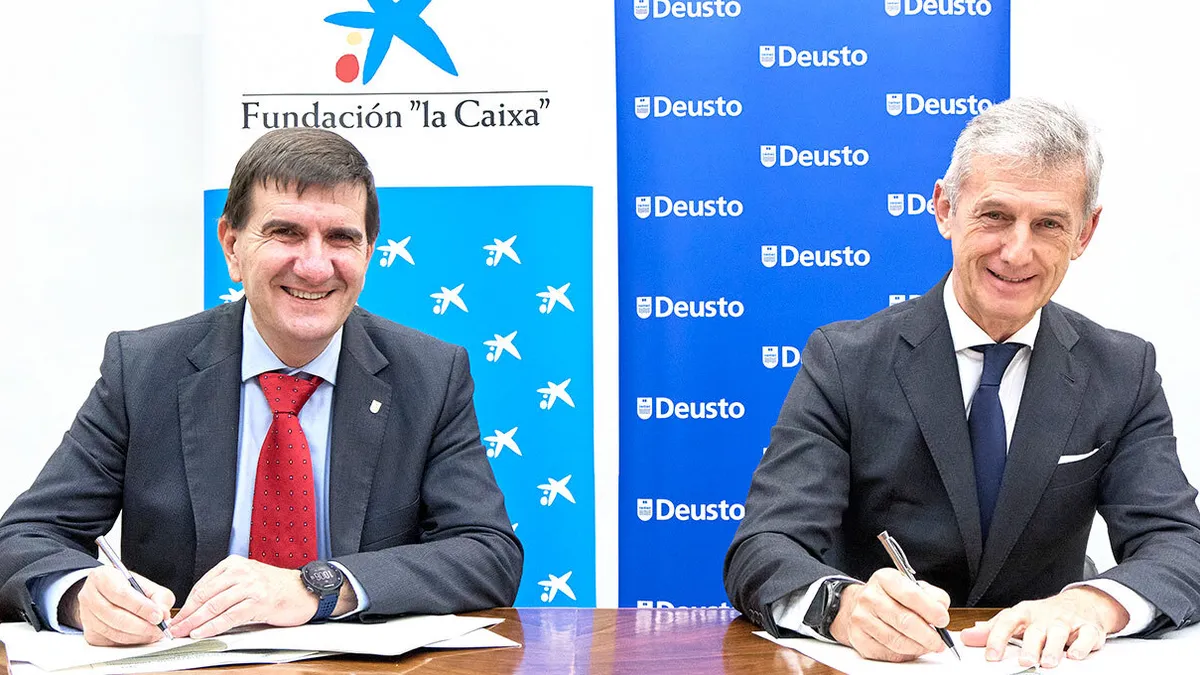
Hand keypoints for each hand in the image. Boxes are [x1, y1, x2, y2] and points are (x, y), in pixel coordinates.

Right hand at [65, 567, 174, 645]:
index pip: (121, 594)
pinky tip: (140, 636)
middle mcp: (89, 595)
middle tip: (158, 628)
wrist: (107, 594)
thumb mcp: (146, 585)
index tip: (158, 616)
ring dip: (136, 635)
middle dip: (141, 625)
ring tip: (153, 633)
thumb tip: (163, 614)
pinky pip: (110, 642)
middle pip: (115, 616)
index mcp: (102, 577)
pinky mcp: (89, 633)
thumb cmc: (127, 588)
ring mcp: (86, 616)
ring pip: (112, 631)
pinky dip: (129, 642)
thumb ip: (159, 597)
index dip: (141, 607)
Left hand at [169, 556, 318, 638]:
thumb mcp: (248, 578)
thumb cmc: (277, 587)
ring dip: (195, 622)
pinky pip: (229, 617)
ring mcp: (250, 586)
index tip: (178, 616)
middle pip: (205, 595)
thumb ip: (226, 587)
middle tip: (174, 627)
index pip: (202, 584)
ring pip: (214, 606)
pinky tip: (202, 632)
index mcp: (234, 564)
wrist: (305, 591)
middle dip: (186, 614)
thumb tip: (200, 606)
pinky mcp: (258, 602)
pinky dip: (212, 626)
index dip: (187, 603)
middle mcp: (241, 572)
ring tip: (183, 632)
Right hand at [828, 568, 951, 661]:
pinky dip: (904, 655)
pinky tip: (910, 649)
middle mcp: (869, 597)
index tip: (943, 620)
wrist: (862, 605)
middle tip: (939, 642)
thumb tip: (941, 610)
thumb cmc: (893, 597)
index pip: (911, 595)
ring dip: (918, 648)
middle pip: (904, 621)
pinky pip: (887, 653)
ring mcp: (861, 618)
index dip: (931, 610)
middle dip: (928, 636)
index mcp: (884, 579)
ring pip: (896, 641)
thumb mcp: (913, 586)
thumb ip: (933, 595)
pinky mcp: (859, 638)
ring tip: (927, 646)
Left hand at [960, 586, 1129, 667]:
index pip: (1007, 622)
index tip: (991, 655)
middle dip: (1029, 646)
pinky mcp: (1088, 629)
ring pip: (1059, 632)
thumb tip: (967, 637)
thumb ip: (993, 630)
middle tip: (1024, 661)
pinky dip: (1081, 646)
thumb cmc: (1044, 615)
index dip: (997, 638)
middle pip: (1035, 630)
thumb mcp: (1017, 619)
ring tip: (1047, 662)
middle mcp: (1044, 616)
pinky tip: (1074, 656)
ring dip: (1053, 648)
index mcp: (1025, 612)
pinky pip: (1086, 636)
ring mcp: (1066, 622)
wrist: (1082, 603)